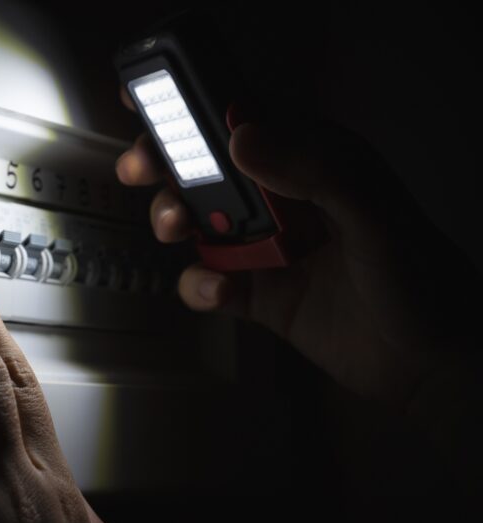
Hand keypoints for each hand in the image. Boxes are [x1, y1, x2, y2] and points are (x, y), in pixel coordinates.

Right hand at [116, 92, 476, 410]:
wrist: (430, 366)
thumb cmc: (420, 280)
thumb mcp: (373, 211)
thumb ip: (315, 168)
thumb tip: (243, 137)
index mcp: (314, 162)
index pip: (248, 120)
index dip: (197, 109)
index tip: (153, 107)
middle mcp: (285, 199)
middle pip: (207, 168)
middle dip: (166, 164)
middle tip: (141, 170)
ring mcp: (267, 247)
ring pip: (198, 221)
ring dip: (173, 219)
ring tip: (175, 228)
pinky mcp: (258, 294)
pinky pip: (209, 281)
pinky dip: (200, 285)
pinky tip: (217, 290)